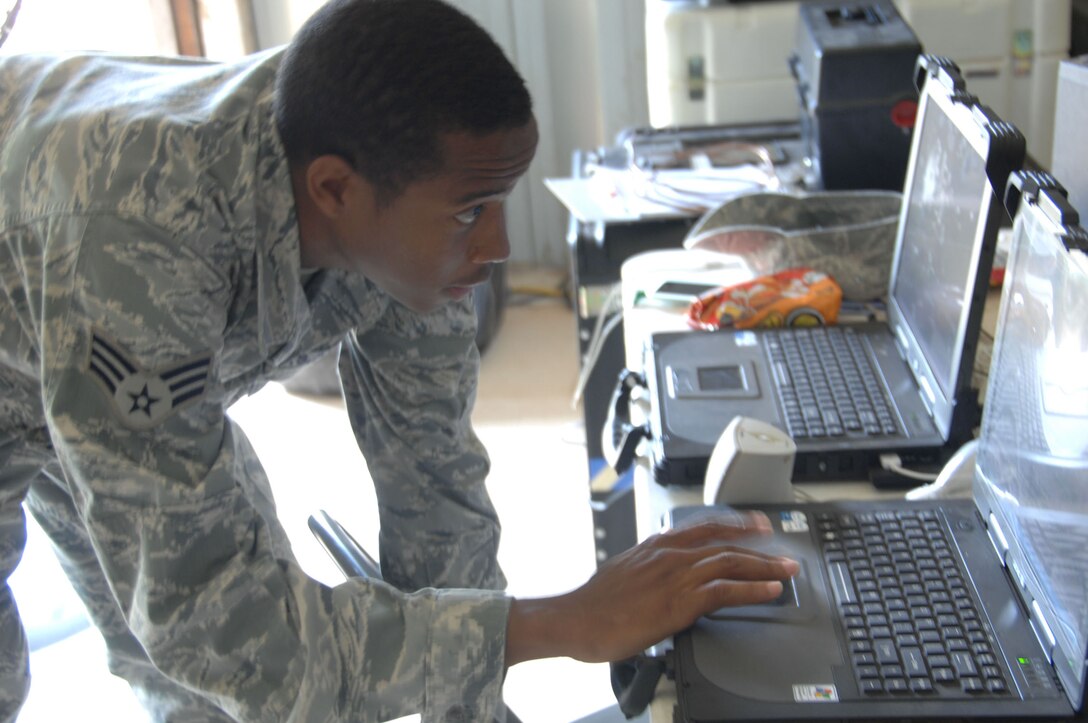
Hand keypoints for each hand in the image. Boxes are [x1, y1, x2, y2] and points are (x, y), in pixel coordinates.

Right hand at [505, 512, 798, 665]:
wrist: (576, 618)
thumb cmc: (594, 603)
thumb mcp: (624, 571)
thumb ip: (649, 569)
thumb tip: (660, 577)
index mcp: (656, 545)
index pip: (705, 527)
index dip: (737, 525)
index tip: (758, 524)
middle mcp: (670, 554)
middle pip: (726, 544)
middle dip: (761, 549)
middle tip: (785, 555)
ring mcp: (676, 576)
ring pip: (732, 563)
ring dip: (766, 567)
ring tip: (788, 572)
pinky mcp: (680, 602)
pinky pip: (726, 591)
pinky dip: (753, 590)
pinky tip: (770, 592)